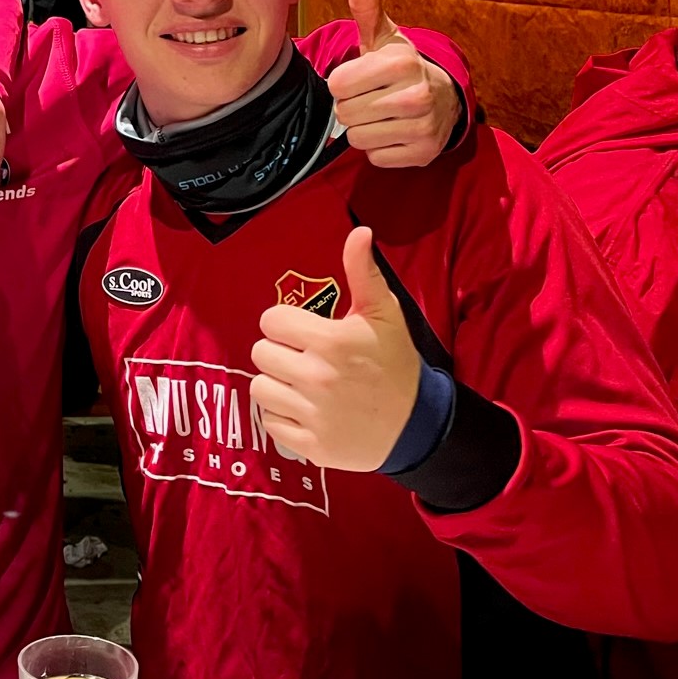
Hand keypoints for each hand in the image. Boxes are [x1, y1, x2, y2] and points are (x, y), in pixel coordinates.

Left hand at [248, 227, 420, 471]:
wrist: (418, 425)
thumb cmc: (396, 363)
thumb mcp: (385, 314)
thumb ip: (364, 273)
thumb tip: (359, 232)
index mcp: (332, 341)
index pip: (270, 321)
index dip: (285, 324)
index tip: (304, 332)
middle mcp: (318, 377)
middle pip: (260, 353)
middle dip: (280, 353)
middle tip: (305, 359)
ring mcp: (313, 414)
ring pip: (259, 388)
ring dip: (277, 385)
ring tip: (303, 385)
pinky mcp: (310, 446)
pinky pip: (269, 422)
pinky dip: (283, 417)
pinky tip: (307, 411)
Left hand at [325, 0, 459, 166]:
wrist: (443, 99)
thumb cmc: (400, 67)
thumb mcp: (382, 36)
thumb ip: (367, 5)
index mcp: (400, 62)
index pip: (336, 85)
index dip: (342, 83)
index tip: (361, 78)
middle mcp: (416, 95)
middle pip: (344, 113)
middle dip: (352, 106)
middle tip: (372, 97)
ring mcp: (422, 126)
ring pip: (357, 137)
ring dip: (364, 128)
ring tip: (382, 114)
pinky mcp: (422, 153)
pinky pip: (375, 157)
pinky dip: (379, 148)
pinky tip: (394, 132)